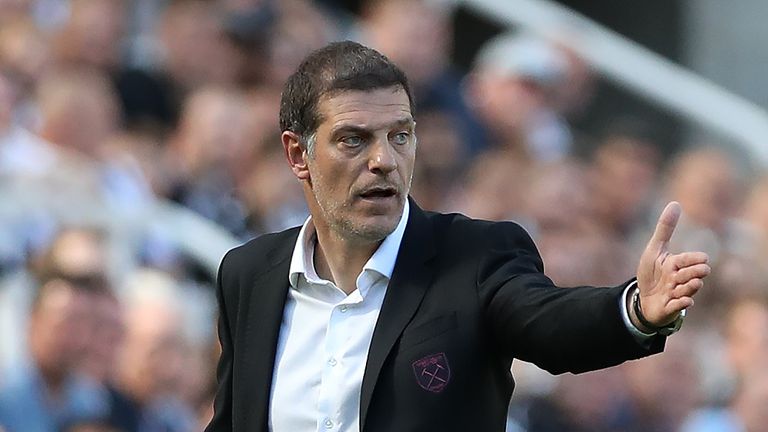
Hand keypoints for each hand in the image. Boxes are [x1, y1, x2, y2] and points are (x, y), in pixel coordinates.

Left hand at [635, 202, 709, 326]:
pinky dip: (682, 303)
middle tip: (695, 271)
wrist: (643, 298)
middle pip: (694, 274)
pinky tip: (685, 301)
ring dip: (688, 287)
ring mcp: (676, 294)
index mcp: (676, 264)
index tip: (702, 258)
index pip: (691, 259)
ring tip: (687, 284)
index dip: (694, 259)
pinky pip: (680, 306)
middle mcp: (679, 279)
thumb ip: (665, 228)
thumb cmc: (651, 273)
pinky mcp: (670, 307)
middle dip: (694, 272)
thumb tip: (675, 203)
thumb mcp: (654, 249)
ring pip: (688, 290)